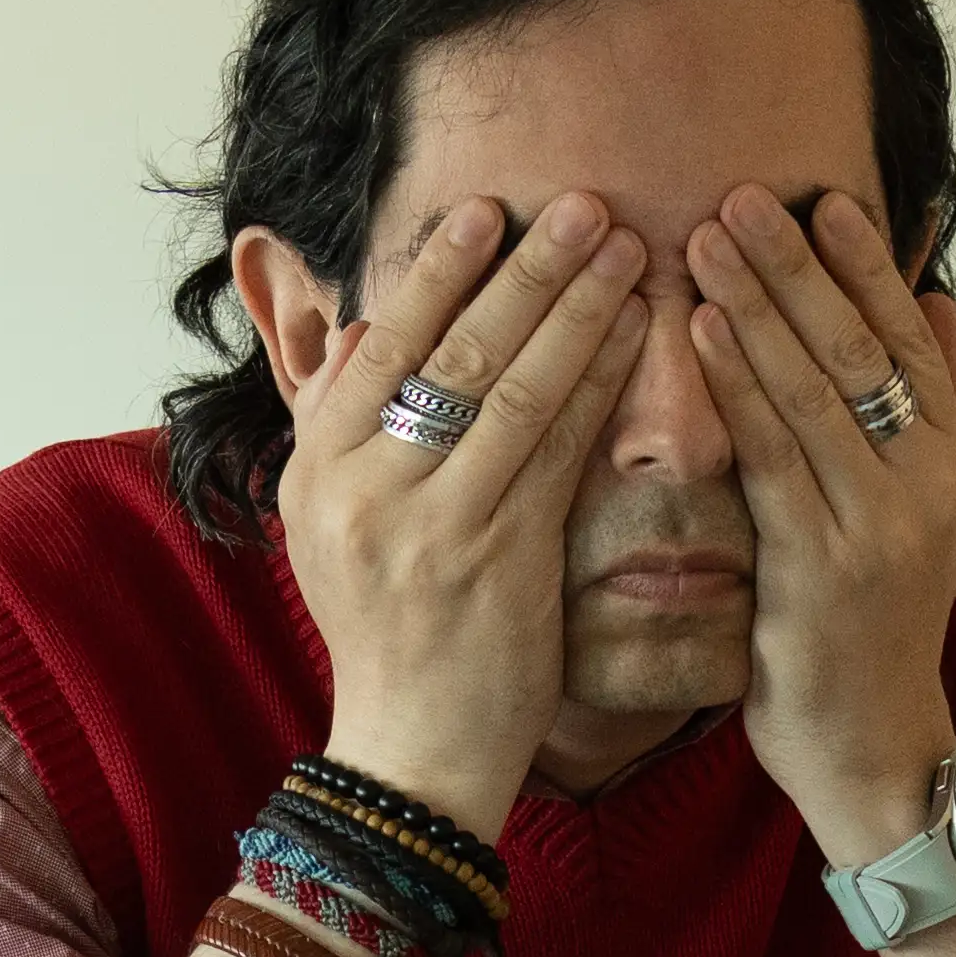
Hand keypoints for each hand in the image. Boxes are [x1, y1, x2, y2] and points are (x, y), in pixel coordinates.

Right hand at [277, 194, 637, 839]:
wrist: (410, 755)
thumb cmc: (386, 637)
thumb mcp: (329, 530)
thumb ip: (339, 427)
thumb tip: (359, 329)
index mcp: (318, 471)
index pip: (380, 345)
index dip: (437, 273)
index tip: (487, 210)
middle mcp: (366, 491)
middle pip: (452, 353)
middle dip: (524, 269)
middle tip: (581, 201)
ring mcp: (434, 526)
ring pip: (512, 389)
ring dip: (576, 308)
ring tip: (623, 245)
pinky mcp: (500, 561)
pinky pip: (557, 449)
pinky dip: (598, 382)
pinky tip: (637, 332)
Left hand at [689, 187, 955, 862]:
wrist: (876, 749)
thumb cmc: (877, 627)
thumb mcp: (921, 510)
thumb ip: (927, 405)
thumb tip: (932, 300)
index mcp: (951, 461)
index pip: (906, 340)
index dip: (865, 265)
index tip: (821, 198)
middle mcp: (927, 485)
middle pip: (857, 350)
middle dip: (798, 266)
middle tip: (742, 194)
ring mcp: (877, 526)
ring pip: (813, 391)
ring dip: (756, 306)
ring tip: (706, 238)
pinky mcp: (820, 568)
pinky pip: (771, 457)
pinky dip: (737, 388)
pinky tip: (700, 333)